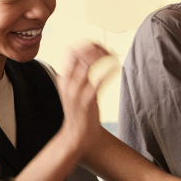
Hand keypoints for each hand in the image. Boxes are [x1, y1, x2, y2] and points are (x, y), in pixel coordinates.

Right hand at [55, 41, 113, 159]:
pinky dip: (109, 71)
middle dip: (95, 48)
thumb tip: (87, 57)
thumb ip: (77, 75)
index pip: (70, 52)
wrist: (76, 135)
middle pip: (79, 54)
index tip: (98, 45)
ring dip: (103, 57)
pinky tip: (117, 67)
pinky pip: (99, 81)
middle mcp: (68, 83)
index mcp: (63, 79)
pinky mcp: (88, 101)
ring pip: (88, 64)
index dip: (85, 45)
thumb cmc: (78, 112)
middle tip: (108, 50)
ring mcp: (77, 92)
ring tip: (113, 57)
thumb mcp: (72, 90)